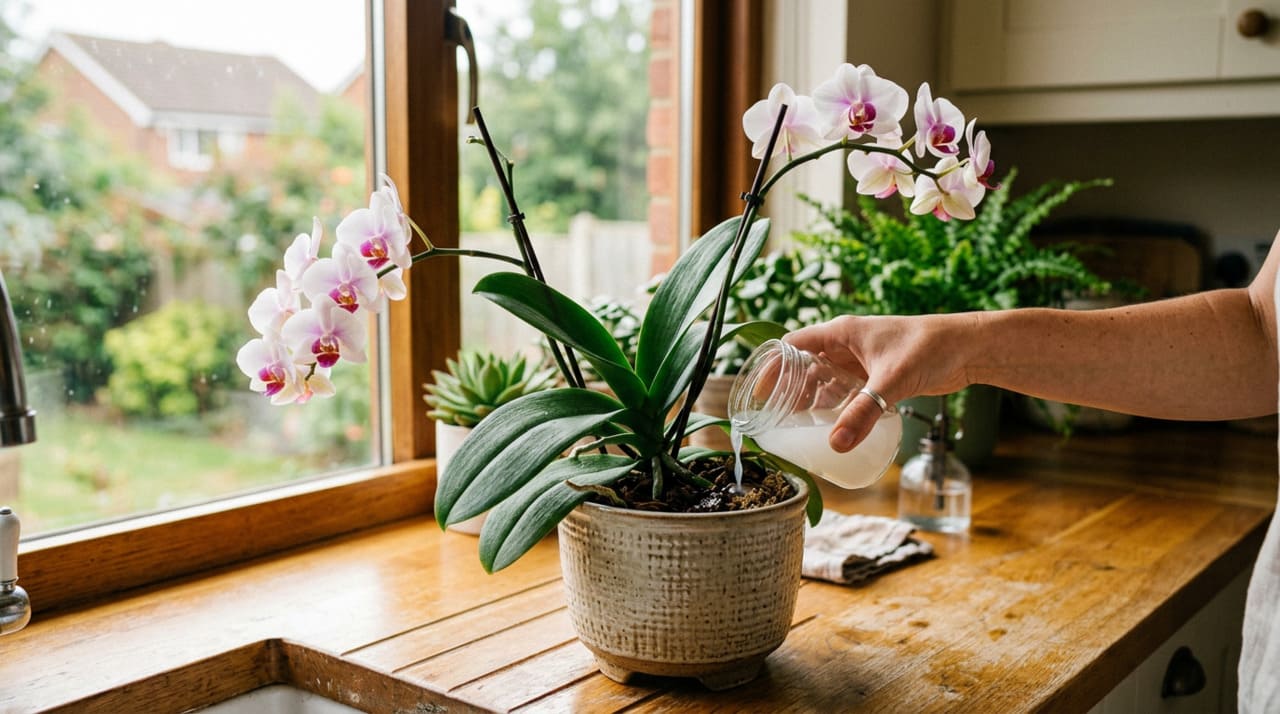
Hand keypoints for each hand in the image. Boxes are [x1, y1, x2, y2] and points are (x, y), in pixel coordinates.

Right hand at [785, 314, 973, 451]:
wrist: (968, 347)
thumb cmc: (930, 348)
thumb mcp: (890, 382)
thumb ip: (862, 413)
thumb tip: (836, 445)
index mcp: (841, 332)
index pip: (792, 345)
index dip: (773, 367)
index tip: (760, 393)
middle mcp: (847, 343)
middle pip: (805, 364)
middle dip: (790, 390)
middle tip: (777, 417)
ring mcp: (862, 358)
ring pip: (825, 378)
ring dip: (812, 399)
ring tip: (798, 425)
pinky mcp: (878, 373)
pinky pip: (846, 389)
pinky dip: (836, 404)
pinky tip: (832, 423)